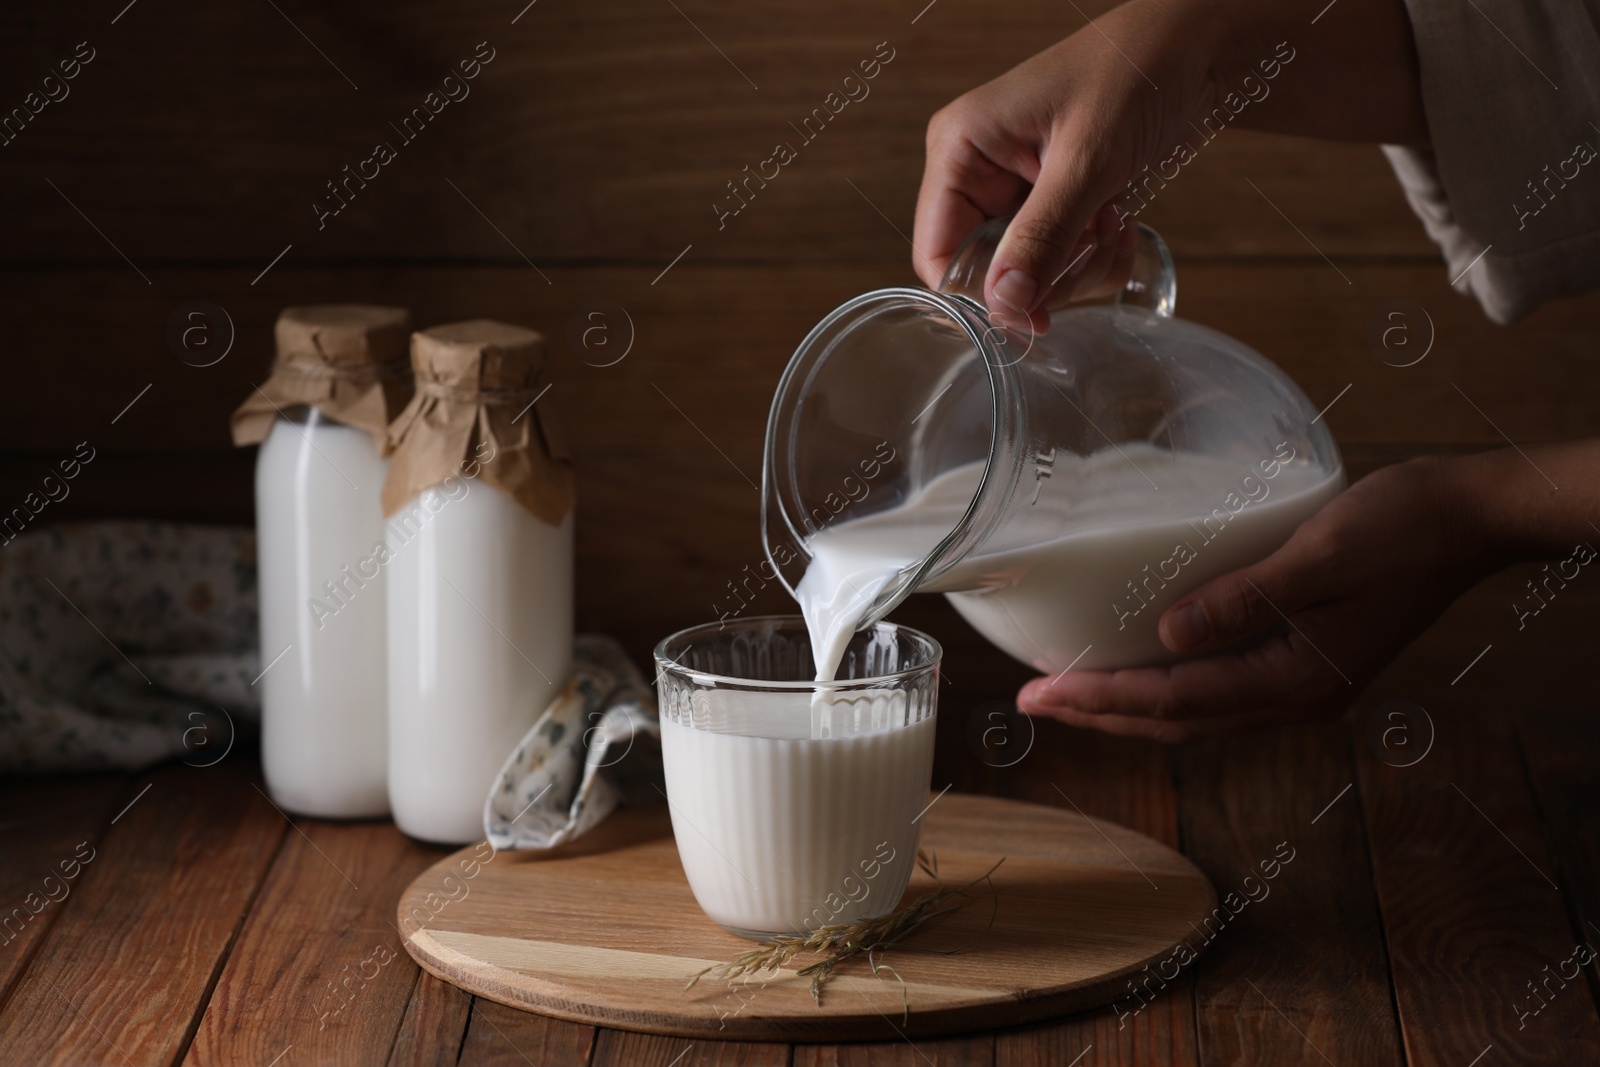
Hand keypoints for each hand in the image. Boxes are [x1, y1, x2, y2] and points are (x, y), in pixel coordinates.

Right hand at [913, 0, 1424, 332]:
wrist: (1197, 51)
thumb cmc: (1134, 72)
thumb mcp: (1086, 161)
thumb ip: (1042, 237)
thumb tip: (1005, 305)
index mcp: (960, 150)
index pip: (938, 254)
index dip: (981, 295)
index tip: (1033, 316)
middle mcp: (981, 174)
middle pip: (990, 273)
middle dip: (1048, 275)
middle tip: (1095, 244)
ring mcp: (1018, 193)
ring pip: (1031, 277)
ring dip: (1081, 267)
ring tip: (1114, 221)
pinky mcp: (1054, 205)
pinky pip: (1061, 265)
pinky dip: (1096, 257)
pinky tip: (1120, 220)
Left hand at [1016, 457, 1493, 740]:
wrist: (1472, 520)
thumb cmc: (1403, 526)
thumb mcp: (1320, 556)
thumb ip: (1245, 598)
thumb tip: (1168, 634)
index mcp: (1297, 680)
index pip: (1175, 700)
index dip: (1102, 698)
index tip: (1039, 694)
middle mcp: (1296, 697)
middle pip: (1176, 721)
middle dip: (1100, 714)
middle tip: (1030, 704)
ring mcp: (1303, 684)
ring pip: (1195, 713)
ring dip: (1128, 707)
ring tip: (1067, 695)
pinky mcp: (1305, 661)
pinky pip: (1219, 690)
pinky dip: (1168, 689)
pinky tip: (1139, 668)